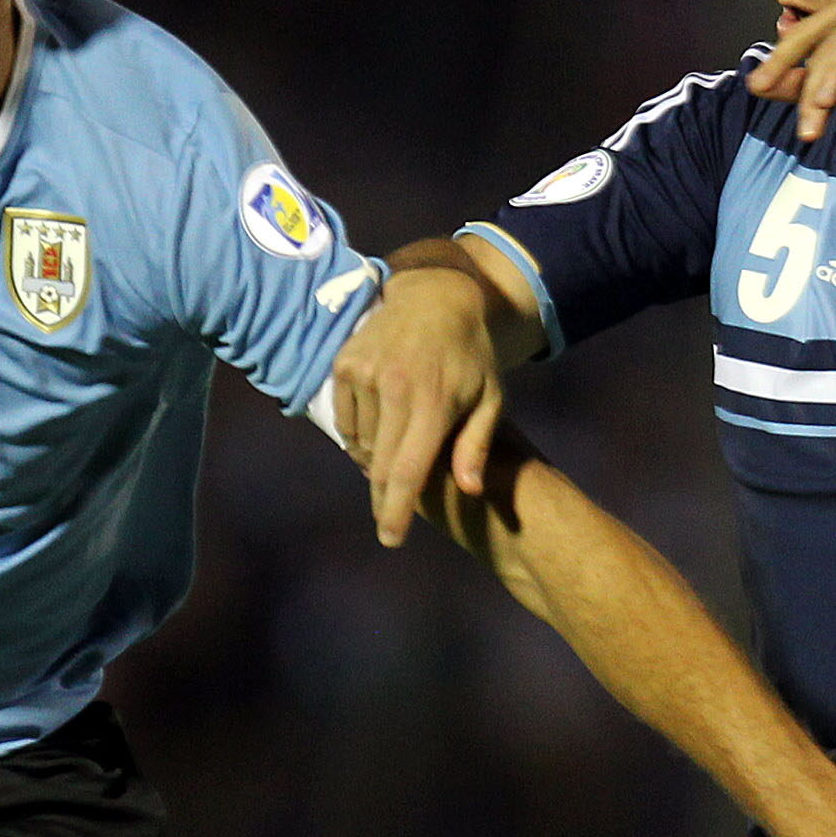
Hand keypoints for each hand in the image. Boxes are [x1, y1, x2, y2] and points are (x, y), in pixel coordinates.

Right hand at [326, 261, 509, 548]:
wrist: (436, 296)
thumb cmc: (470, 356)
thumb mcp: (490, 397)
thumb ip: (478, 445)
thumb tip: (468, 490)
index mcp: (434, 400)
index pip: (407, 469)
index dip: (396, 510)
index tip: (390, 539)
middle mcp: (394, 386)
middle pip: (378, 466)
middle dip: (383, 500)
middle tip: (389, 521)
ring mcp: (364, 373)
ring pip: (360, 445)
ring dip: (375, 461)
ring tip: (396, 453)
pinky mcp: (344, 364)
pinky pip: (345, 420)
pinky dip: (359, 435)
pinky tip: (381, 427)